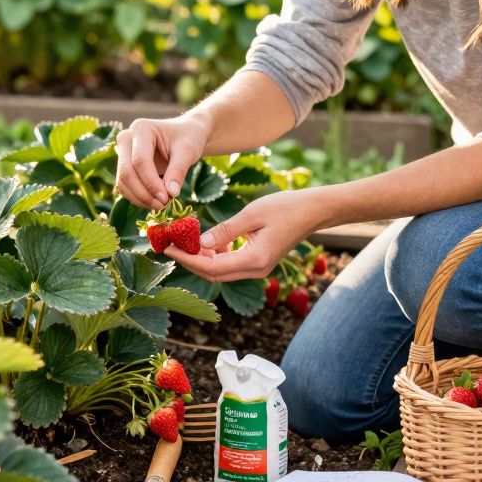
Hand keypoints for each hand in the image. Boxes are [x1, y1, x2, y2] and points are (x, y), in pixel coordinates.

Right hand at [114, 117, 209, 210]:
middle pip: (126, 172)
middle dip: (144, 193)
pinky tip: (154, 202)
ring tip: (161, 206)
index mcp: (141, 129)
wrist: (186, 135)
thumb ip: (178, 171)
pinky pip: (125, 187)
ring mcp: (123, 153)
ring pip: (122, 182)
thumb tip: (170, 194)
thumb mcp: (188, 151)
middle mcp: (127, 139)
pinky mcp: (124, 166)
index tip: (167, 198)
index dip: (151, 183)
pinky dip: (138, 198)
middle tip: (163, 205)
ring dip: (140, 198)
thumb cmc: (188, 138)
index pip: (140, 161)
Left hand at [166, 189, 328, 281]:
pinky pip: (230, 264)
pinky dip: (215, 255)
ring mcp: (257, 269)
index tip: (167, 248)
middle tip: (169, 245)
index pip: (210, 266)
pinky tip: (206, 241)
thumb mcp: (252, 214)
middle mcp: (255, 270)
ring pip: (220, 271)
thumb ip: (226, 230)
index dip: (186, 259)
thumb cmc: (286, 207)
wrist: (314, 211)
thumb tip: (200, 242)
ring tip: (183, 241)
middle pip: (213, 274)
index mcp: (254, 260)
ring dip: (201, 259)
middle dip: (189, 261)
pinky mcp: (258, 262)